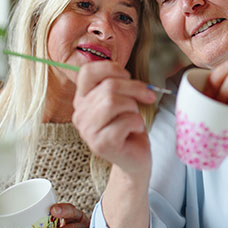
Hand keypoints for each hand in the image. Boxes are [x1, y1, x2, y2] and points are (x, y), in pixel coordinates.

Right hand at [72, 60, 155, 178]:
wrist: (134, 158)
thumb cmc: (129, 127)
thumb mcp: (122, 99)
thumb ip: (118, 84)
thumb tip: (126, 74)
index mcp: (82, 99)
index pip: (87, 72)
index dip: (111, 68)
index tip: (128, 77)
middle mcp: (80, 114)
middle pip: (108, 86)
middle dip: (134, 89)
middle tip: (147, 97)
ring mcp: (88, 131)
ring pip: (113, 102)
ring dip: (134, 107)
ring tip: (135, 117)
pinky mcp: (101, 144)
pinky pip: (125, 121)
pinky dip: (137, 122)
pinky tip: (135, 131)